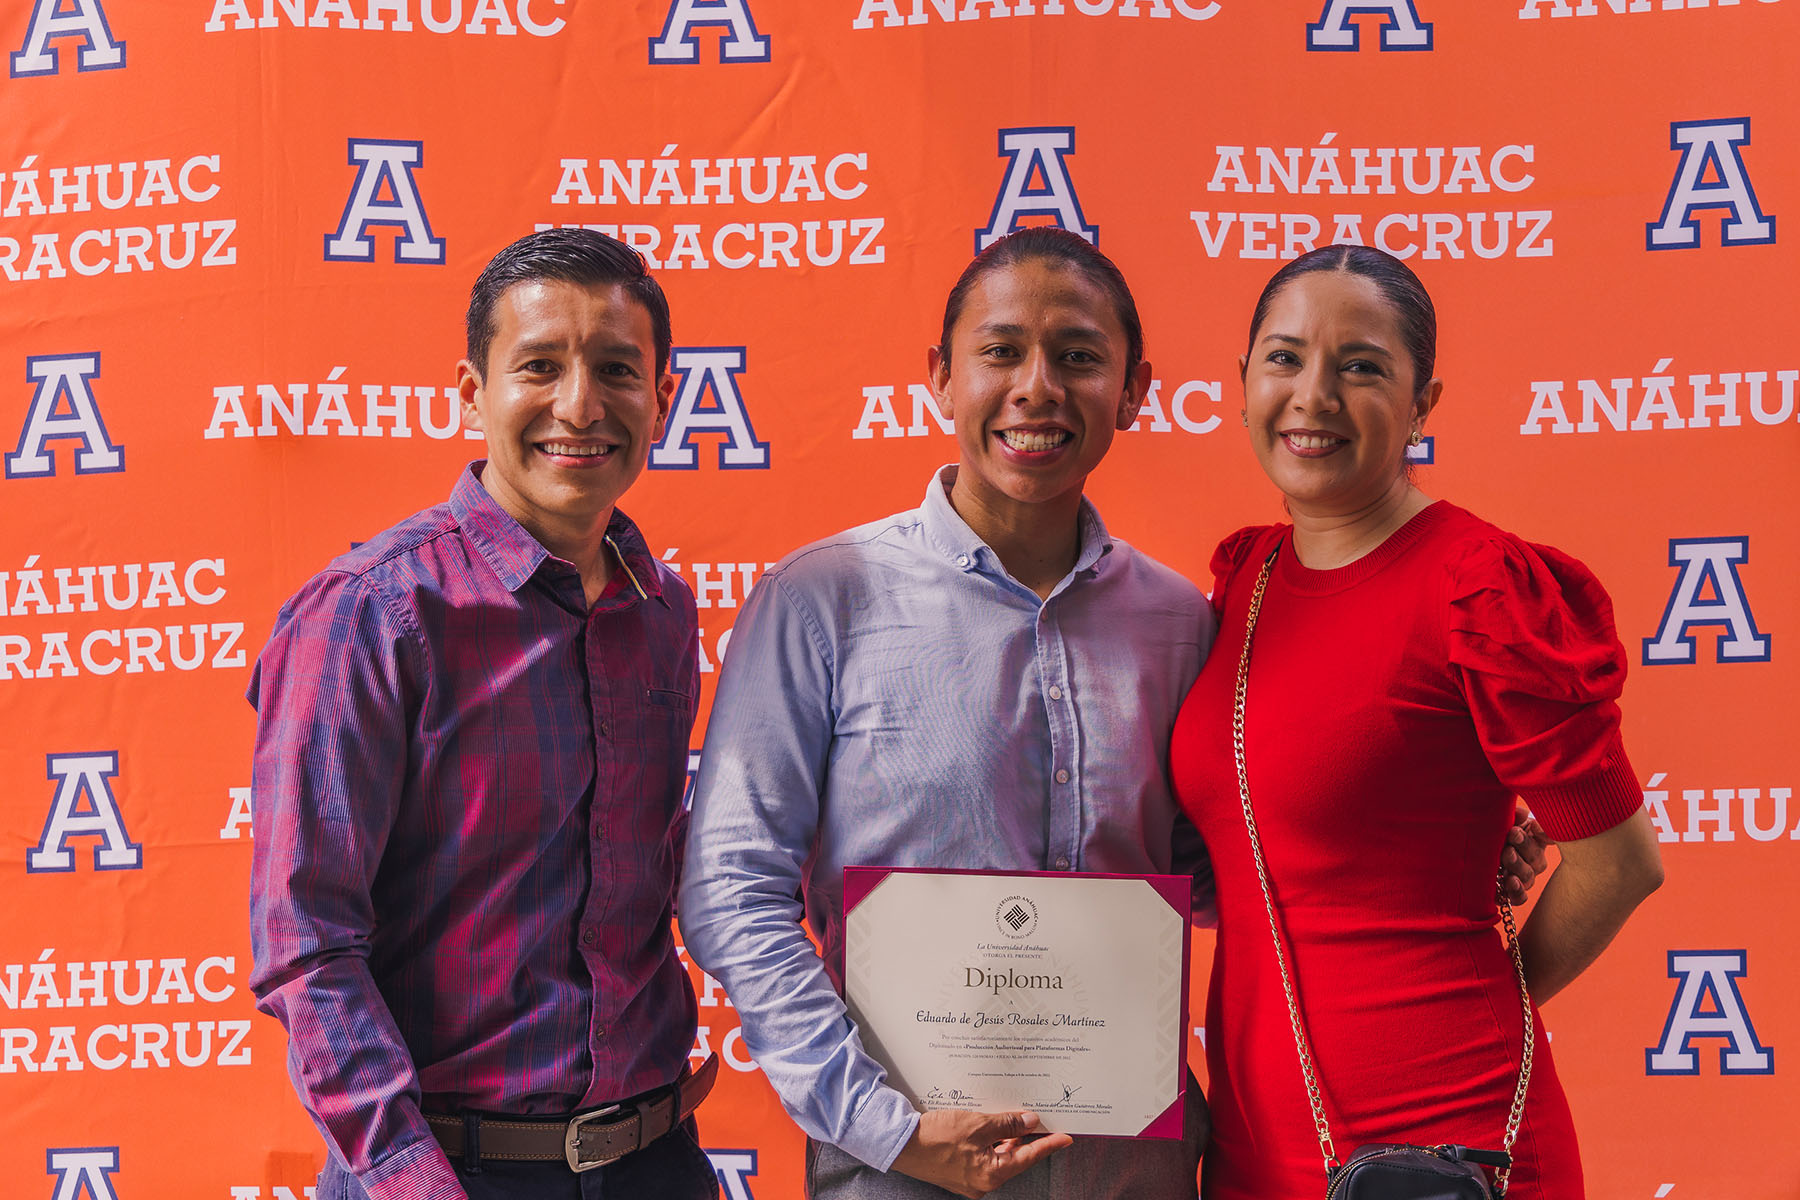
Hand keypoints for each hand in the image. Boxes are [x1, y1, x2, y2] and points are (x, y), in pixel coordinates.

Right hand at [889, 1108, 1072, 1197]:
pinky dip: (988, 1142)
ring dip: (1004, 1138)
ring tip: (1011, 1117)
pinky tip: (987, 1125)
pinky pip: (982, 1157)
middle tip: (1037, 1120)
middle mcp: (983, 1182)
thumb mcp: (976, 1124)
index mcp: (991, 1174)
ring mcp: (969, 1180)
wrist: (900, 1144)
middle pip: (1013, 1157)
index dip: (1048, 1146)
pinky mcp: (957, 1173)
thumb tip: (1030, 1122)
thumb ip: (1006, 1124)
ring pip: (997, 1156)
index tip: (1066, 1138)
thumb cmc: (936, 1137)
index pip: (1028, 1157)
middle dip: (1024, 1138)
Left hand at [1499, 804, 1552, 905]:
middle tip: (1513, 834)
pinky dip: (1517, 891)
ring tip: (1507, 854)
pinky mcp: (1510, 893)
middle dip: (1525, 845)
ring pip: (1528, 876)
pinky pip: (1520, 897)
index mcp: (1534, 840)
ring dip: (1518, 865)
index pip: (1547, 838)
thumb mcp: (1503, 821)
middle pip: (1536, 857)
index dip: (1544, 833)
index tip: (1534, 825)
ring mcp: (1523, 878)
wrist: (1470, 852)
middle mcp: (1532, 861)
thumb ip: (1514, 816)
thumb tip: (1521, 812)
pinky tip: (1510, 881)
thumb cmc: (1491, 833)